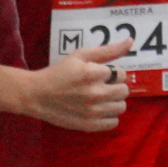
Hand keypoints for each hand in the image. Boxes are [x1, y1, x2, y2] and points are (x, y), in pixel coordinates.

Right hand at [18, 37, 132, 131]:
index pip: (122, 74)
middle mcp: (96, 93)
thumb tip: (131, 41)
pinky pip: (113, 122)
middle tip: (101, 86)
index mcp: (93, 74)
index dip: (112, 74)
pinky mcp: (89, 125)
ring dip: (114, 102)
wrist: (36, 95)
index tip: (100, 75)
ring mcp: (93, 112)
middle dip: (115, 87)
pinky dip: (108, 117)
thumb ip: (108, 50)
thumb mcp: (80, 56)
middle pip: (124, 91)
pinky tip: (98, 110)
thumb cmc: (59, 73)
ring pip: (122, 107)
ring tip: (100, 98)